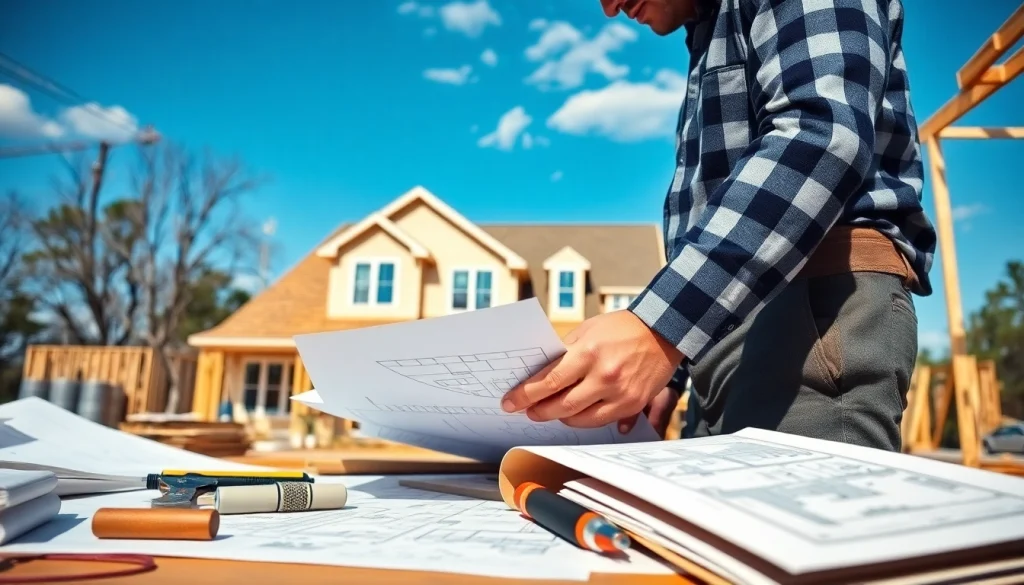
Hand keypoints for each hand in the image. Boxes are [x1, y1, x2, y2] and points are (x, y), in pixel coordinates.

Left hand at [500, 310, 684, 429]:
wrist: (663, 332)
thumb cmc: (621, 328)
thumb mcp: (588, 330)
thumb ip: (565, 352)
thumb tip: (539, 372)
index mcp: (588, 352)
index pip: (548, 381)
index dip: (525, 395)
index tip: (509, 402)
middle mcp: (604, 376)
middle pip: (561, 406)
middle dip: (538, 411)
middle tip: (527, 411)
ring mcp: (620, 393)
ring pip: (580, 419)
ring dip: (560, 417)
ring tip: (551, 410)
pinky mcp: (632, 404)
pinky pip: (601, 421)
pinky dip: (584, 419)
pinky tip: (576, 412)